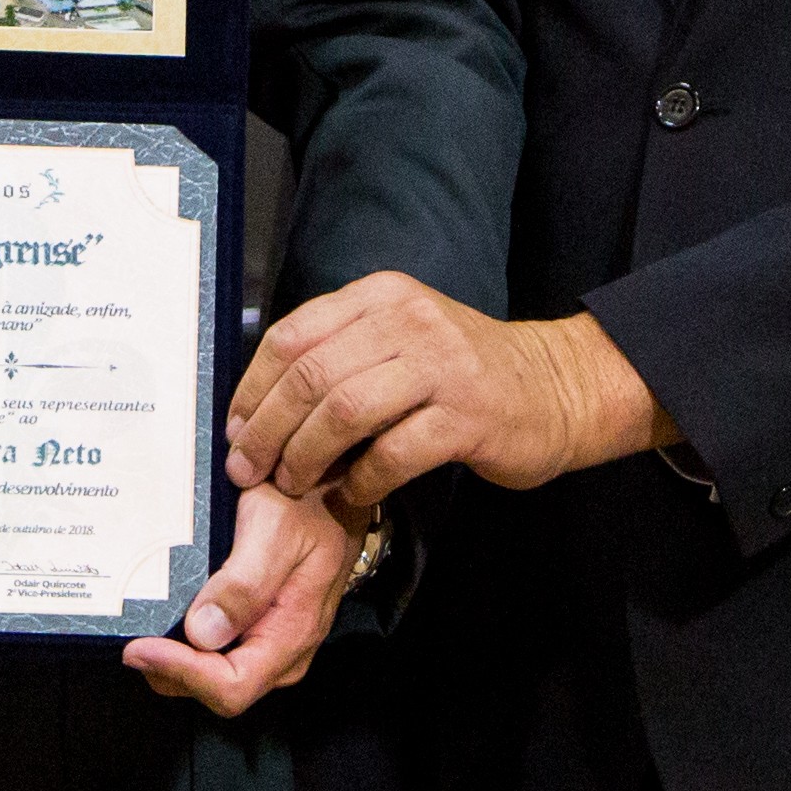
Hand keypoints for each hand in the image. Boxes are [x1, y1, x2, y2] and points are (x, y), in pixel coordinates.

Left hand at [122, 482, 351, 713]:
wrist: (329, 488)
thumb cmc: (306, 503)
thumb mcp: (275, 529)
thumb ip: (244, 583)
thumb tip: (202, 634)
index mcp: (292, 633)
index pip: (233, 687)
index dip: (182, 673)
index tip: (141, 647)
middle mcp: (284, 651)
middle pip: (218, 689)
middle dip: (172, 670)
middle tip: (134, 636)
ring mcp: (272, 642)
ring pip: (215, 675)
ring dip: (176, 659)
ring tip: (144, 627)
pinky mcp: (260, 628)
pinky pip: (220, 652)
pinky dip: (187, 643)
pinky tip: (168, 616)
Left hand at [228, 275, 673, 504]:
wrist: (556, 386)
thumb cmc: (461, 371)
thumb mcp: (401, 336)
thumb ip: (340, 352)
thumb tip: (259, 402)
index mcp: (381, 296)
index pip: (292, 335)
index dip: (252, 387)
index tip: (235, 428)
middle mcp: (409, 321)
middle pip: (310, 375)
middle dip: (268, 429)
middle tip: (249, 469)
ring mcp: (441, 368)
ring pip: (344, 412)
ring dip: (306, 457)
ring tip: (294, 483)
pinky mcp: (467, 418)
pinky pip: (392, 453)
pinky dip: (361, 480)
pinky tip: (352, 493)